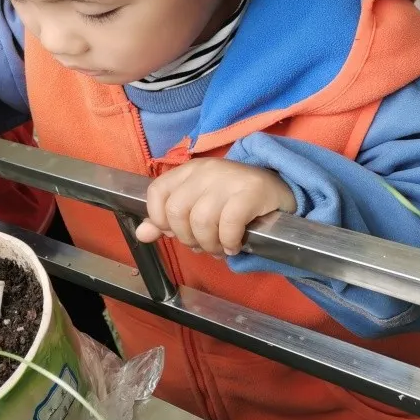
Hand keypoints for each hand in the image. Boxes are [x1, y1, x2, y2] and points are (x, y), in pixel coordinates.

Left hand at [135, 159, 295, 255]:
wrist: (279, 189)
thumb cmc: (232, 200)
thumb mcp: (197, 205)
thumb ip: (167, 220)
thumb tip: (141, 234)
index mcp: (187, 171)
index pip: (157, 192)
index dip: (160, 219)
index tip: (175, 232)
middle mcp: (205, 171)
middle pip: (177, 211)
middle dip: (187, 238)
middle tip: (202, 245)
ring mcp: (229, 179)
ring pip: (202, 221)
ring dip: (209, 244)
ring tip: (219, 248)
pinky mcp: (252, 191)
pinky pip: (229, 223)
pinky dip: (229, 241)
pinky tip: (234, 246)